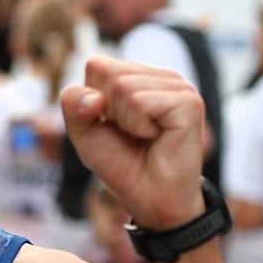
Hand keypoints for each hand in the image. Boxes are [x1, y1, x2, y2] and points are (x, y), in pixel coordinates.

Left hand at [60, 56, 205, 229]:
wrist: (150, 197)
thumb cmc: (121, 163)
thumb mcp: (84, 132)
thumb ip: (73, 105)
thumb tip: (94, 97)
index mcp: (139, 77)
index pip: (97, 65)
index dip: (92, 101)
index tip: (112, 124)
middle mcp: (160, 76)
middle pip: (109, 73)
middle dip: (109, 111)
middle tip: (131, 133)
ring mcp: (179, 86)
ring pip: (125, 87)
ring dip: (125, 121)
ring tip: (145, 136)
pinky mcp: (189, 102)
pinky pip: (141, 102)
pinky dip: (139, 126)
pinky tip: (157, 137)